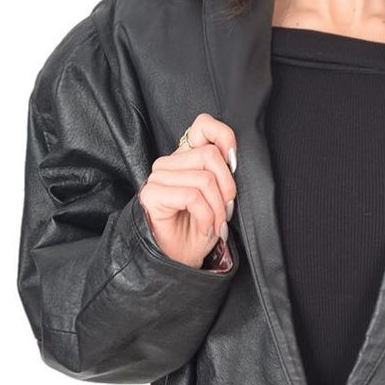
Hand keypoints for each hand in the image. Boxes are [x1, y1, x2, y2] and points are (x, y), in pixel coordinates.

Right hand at [138, 113, 237, 268]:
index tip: (233, 160)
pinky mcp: (151, 195)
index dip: (224, 136)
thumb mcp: (220, 196)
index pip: (202, 125)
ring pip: (203, 179)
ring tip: (215, 224)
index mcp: (186, 157)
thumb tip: (230, 155)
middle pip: (209, 155)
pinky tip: (204, 229)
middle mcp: (169, 163)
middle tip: (225, 211)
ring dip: (217, 209)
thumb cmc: (200, 228)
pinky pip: (191, 197)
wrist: (182, 259)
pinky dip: (206, 217)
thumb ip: (223, 171)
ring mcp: (157, 178)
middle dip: (227, 188)